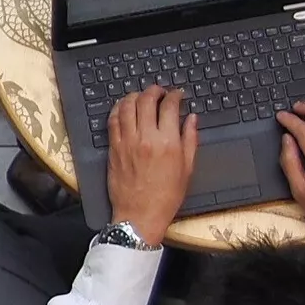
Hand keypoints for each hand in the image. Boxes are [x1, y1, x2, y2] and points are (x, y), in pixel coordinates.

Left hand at [103, 86, 196, 245]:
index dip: (174, 95)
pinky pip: (112, 121)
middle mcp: (146, 138)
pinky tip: (123, 107)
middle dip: (154, 90)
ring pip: (126, 107)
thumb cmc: (166, 196)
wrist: (140, 214)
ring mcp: (126, 142)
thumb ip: (190, 139)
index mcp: (168, 143)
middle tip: (159, 90)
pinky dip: (118, 109)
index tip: (177, 94)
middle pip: (146, 101)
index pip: (170, 107)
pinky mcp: (113, 148)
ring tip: (141, 96)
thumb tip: (192, 118)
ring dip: (134, 96)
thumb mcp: (187, 168)